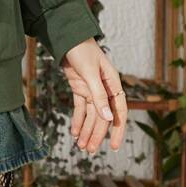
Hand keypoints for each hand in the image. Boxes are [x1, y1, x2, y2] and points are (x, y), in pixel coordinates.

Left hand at [61, 37, 126, 154]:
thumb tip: (108, 117)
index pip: (118, 111)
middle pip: (102, 117)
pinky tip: (75, 132)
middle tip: (89, 150)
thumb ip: (98, 94)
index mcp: (112, 83)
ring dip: (86, 130)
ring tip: (81, 146)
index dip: (117, 129)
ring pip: (91, 115)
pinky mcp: (79, 88)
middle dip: (96, 134)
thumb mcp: (91, 72)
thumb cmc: (82, 50)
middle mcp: (104, 89)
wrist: (67, 36)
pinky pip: (80, 108)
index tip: (113, 146)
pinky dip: (78, 120)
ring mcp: (91, 89)